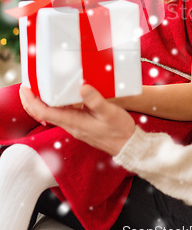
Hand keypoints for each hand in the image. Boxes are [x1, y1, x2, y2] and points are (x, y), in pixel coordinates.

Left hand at [19, 85, 135, 155]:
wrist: (128, 145)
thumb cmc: (119, 130)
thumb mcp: (109, 112)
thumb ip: (96, 100)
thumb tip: (82, 87)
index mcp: (74, 122)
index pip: (44, 112)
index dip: (32, 100)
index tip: (26, 88)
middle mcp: (71, 125)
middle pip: (42, 114)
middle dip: (31, 101)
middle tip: (26, 85)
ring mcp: (75, 125)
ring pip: (50, 114)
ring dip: (41, 101)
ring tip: (39, 87)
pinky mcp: (80, 124)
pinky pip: (61, 113)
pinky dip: (55, 103)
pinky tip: (60, 95)